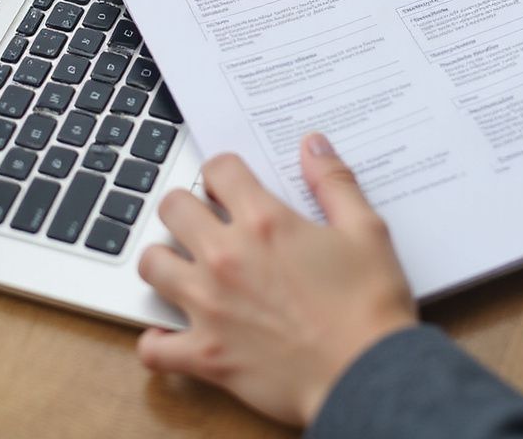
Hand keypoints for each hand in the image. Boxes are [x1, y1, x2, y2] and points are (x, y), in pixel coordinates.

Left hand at [137, 134, 416, 426]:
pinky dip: (157, 341)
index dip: (223, 170)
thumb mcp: (366, 230)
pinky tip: (172, 334)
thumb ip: (334, 182)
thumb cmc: (370, 306)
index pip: (219, 169)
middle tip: (204, 218)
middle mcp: (227, 257)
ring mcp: (210, 306)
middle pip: (172, 207)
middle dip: (186, 206)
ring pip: (152, 265)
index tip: (229, 183)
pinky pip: (152, 347)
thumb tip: (313, 145)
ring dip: (164, 260)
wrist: (369, 378)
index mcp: (265, 222)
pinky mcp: (205, 356)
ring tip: (185, 265)